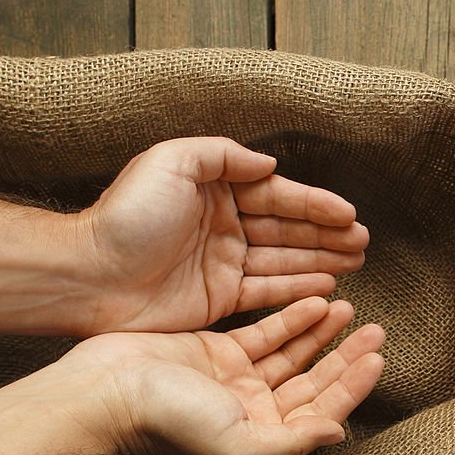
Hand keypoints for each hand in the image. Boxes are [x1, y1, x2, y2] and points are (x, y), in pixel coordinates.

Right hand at [62, 297, 384, 454]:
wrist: (106, 393)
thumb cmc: (169, 426)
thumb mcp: (238, 445)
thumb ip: (292, 442)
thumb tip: (338, 434)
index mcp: (262, 443)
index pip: (321, 413)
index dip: (352, 387)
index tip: (378, 358)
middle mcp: (254, 414)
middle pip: (313, 383)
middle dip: (346, 357)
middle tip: (377, 331)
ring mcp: (236, 382)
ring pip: (293, 354)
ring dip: (323, 333)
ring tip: (352, 307)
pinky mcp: (217, 352)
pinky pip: (265, 333)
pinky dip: (291, 319)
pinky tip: (317, 301)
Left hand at [75, 137, 368, 333]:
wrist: (90, 274)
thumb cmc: (127, 216)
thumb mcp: (172, 161)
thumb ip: (223, 155)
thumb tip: (270, 164)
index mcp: (215, 191)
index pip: (277, 196)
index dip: (315, 205)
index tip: (349, 214)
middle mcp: (224, 226)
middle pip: (287, 230)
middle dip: (327, 235)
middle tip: (364, 242)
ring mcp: (223, 264)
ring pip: (284, 262)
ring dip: (321, 261)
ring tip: (356, 262)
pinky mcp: (219, 299)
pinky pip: (268, 293)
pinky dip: (298, 290)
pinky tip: (328, 287)